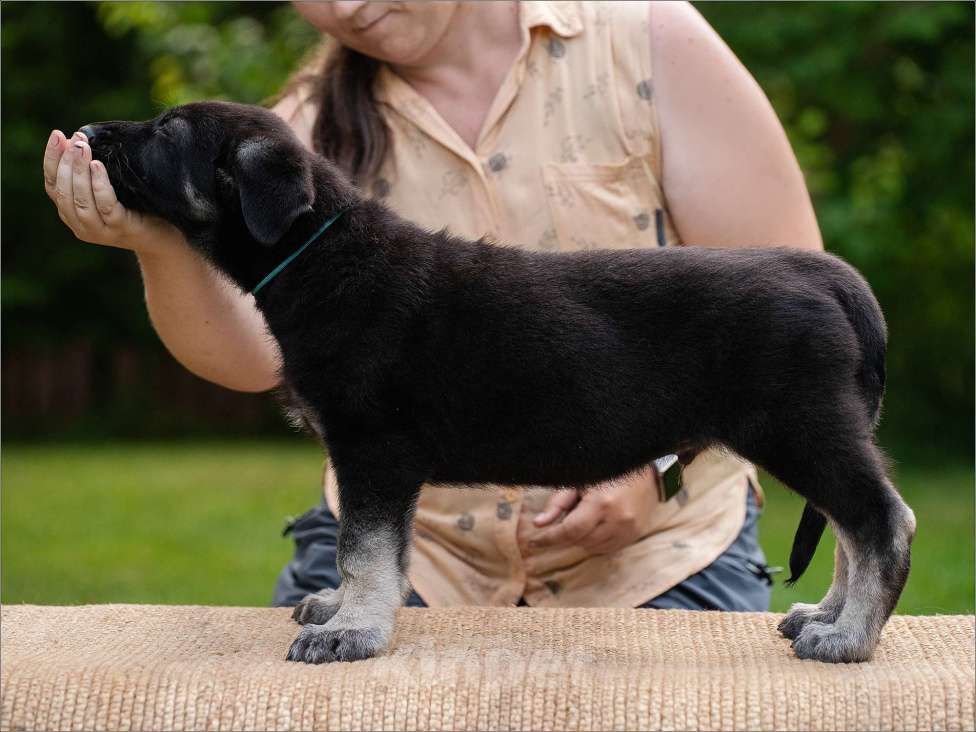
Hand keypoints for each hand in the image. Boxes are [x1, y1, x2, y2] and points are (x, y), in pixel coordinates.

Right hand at [42, 129, 178, 252]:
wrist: (167, 236)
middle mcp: (81, 225)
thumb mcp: (111, 188)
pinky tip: (98, 165)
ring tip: (83, 148)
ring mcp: (101, 231)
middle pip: (63, 193)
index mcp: (72, 214)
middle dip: (66, 163)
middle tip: (76, 140)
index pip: (52, 185)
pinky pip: (106, 206)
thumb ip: (92, 172)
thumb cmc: (137, 207)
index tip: (57, 135)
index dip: (52, 159)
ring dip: (79, 172)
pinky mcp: (121, 229)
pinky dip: (99, 185)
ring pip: (81, 201)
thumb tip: (77, 138)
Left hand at [527, 467, 657, 555]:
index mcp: (601, 503)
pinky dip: (596, 541)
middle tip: (567, 516)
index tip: (534, 542)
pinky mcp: (635, 535)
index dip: (549, 539)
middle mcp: (617, 520)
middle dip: (567, 534)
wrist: (645, 471)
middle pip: (580, 541)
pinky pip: (607, 549)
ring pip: (592, 548)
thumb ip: (558, 503)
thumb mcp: (578, 480)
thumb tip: (538, 524)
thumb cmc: (607, 471)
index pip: (569, 531)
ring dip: (582, 538)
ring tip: (585, 517)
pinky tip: (596, 525)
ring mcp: (629, 530)